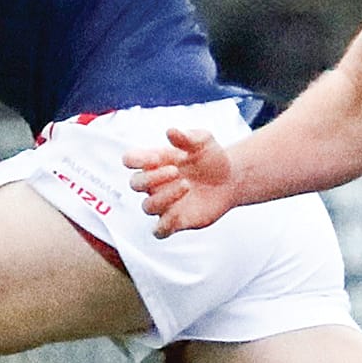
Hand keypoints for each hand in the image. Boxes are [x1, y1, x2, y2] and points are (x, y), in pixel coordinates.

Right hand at [123, 126, 239, 236]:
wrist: (232, 179)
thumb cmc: (212, 157)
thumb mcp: (203, 141)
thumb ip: (187, 136)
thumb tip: (170, 131)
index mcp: (155, 162)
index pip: (130, 160)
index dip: (135, 160)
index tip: (155, 157)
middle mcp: (155, 183)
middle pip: (135, 183)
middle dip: (152, 177)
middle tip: (176, 170)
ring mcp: (164, 203)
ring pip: (147, 207)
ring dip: (164, 197)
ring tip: (187, 185)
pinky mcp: (175, 221)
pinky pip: (159, 231)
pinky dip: (164, 225)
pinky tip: (180, 213)